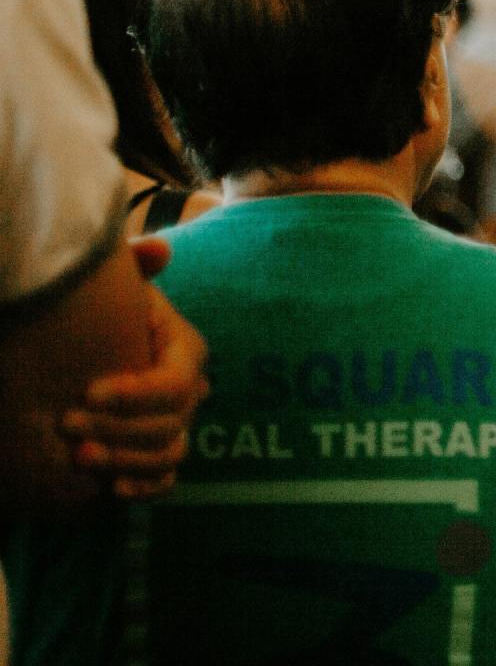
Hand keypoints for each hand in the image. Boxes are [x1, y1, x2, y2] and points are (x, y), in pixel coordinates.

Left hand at [60, 239, 208, 498]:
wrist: (79, 351)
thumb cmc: (98, 316)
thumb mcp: (116, 288)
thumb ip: (134, 266)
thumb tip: (159, 250)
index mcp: (184, 350)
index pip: (176, 382)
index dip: (137, 393)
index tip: (88, 391)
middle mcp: (188, 391)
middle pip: (171, 422)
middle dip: (119, 427)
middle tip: (65, 423)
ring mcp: (174, 425)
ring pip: (169, 454)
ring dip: (126, 460)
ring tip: (79, 456)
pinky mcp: (155, 455)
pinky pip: (165, 481)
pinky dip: (144, 488)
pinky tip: (112, 488)